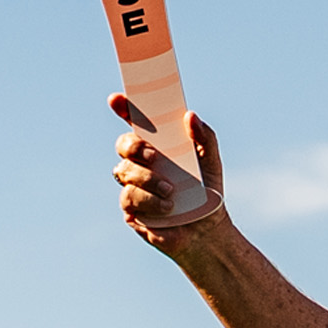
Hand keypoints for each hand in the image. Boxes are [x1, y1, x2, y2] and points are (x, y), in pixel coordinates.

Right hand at [109, 95, 231, 255]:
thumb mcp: (211, 161)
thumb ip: (205, 137)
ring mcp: (133, 185)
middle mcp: (140, 163)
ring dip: (147, 179)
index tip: (117, 99)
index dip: (123, 108)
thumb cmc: (207, 191)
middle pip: (123, 145)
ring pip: (123, 172)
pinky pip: (129, 198)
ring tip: (170, 190)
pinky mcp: (131, 209)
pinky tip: (168, 207)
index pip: (136, 123)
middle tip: (154, 156)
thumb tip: (190, 115)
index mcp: (157, 145)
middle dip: (134, 147)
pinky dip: (149, 201)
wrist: (207, 229)